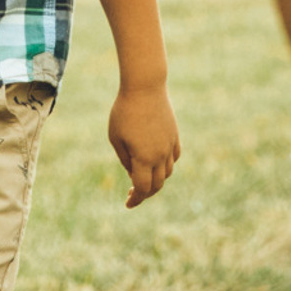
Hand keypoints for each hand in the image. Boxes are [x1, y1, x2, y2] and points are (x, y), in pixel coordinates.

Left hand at [108, 84, 178, 206]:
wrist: (145, 87)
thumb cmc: (124, 111)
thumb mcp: (116, 138)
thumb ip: (125, 159)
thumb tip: (134, 173)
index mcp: (144, 158)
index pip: (142, 189)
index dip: (136, 200)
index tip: (127, 204)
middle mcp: (160, 155)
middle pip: (157, 184)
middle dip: (145, 193)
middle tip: (132, 193)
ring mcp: (170, 145)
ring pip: (167, 172)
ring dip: (156, 179)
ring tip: (142, 176)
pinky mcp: (174, 135)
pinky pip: (174, 157)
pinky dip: (166, 165)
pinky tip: (156, 162)